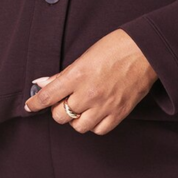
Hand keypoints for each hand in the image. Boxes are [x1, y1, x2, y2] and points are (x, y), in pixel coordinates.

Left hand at [23, 29, 157, 134]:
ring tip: (81, 108)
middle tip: (63, 101)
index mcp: (78, 75)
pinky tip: (95, 114)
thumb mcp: (85, 56)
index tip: (30, 106)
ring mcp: (105, 105)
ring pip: (78, 126)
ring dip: (75, 119)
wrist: (147, 51)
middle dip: (58, 109)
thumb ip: (64, 74)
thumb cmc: (117, 47)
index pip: (48, 96)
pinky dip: (93, 124)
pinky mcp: (119, 113)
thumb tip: (44, 84)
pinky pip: (99, 130)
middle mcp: (89, 93)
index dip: (35, 103)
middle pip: (60, 115)